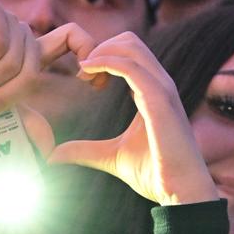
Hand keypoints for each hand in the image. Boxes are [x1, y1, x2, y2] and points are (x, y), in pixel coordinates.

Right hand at [0, 1, 91, 153]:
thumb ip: (16, 124)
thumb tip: (48, 155)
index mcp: (29, 56)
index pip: (73, 42)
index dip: (91, 55)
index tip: (94, 82)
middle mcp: (22, 36)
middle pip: (35, 67)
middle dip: (7, 96)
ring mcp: (5, 21)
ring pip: (17, 59)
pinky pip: (0, 40)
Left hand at [41, 31, 216, 204]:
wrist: (179, 192)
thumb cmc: (155, 174)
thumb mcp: (110, 157)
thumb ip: (84, 151)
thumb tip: (53, 155)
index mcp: (152, 93)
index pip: (129, 55)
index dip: (102, 57)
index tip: (82, 78)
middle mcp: (159, 85)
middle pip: (130, 42)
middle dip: (100, 48)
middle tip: (80, 73)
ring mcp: (162, 90)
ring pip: (131, 46)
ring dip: (101, 52)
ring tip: (82, 72)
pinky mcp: (160, 100)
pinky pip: (132, 67)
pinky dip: (107, 61)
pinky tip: (88, 72)